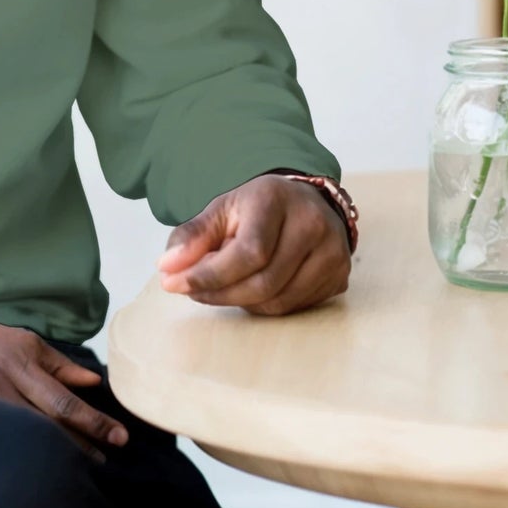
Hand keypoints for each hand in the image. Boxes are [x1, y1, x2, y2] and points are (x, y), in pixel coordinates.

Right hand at [0, 282, 128, 462]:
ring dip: (57, 455)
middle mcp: (3, 374)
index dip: (93, 421)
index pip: (65, 395)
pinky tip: (35, 467)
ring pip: (29, 434)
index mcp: (18, 351)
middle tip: (105, 464)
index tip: (118, 438)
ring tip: (79, 472)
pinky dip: (22, 453)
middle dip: (83, 444)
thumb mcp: (8, 336)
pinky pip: (1, 439)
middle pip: (52, 419)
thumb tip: (92, 379)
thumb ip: (51, 360)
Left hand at [156, 174, 351, 314]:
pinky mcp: (340, 276)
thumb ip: (193, 236)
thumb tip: (167, 268)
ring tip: (221, 286)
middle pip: (263, 282)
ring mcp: (333, 252)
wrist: (304, 202)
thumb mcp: (221, 210)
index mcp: (277, 200)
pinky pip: (295, 307)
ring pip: (279, 301)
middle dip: (219, 293)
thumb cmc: (257, 208)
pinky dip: (264, 305)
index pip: (248, 252)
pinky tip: (250, 288)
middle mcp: (312, 224)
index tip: (175, 284)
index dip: (210, 275)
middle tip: (191, 290)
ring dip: (241, 301)